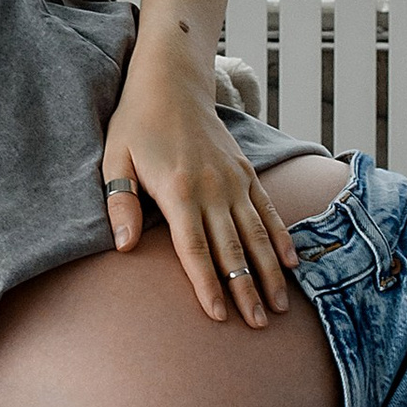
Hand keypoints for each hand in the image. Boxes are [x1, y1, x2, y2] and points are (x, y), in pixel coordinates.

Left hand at [101, 56, 299, 326]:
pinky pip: (268, 210)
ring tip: (279, 306)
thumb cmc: (137, 123)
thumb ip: (120, 203)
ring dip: (269, 273)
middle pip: (232, 250)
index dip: (207, 285)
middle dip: (246, 290)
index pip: (195, 249)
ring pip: (256, 235)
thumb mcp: (115, 159)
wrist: (171, 81)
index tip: (218, 315)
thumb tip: (123, 247)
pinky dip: (281, 238)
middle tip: (258, 325)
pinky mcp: (246, 172)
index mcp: (179, 191)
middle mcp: (213, 189)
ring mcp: (234, 181)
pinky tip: (291, 264)